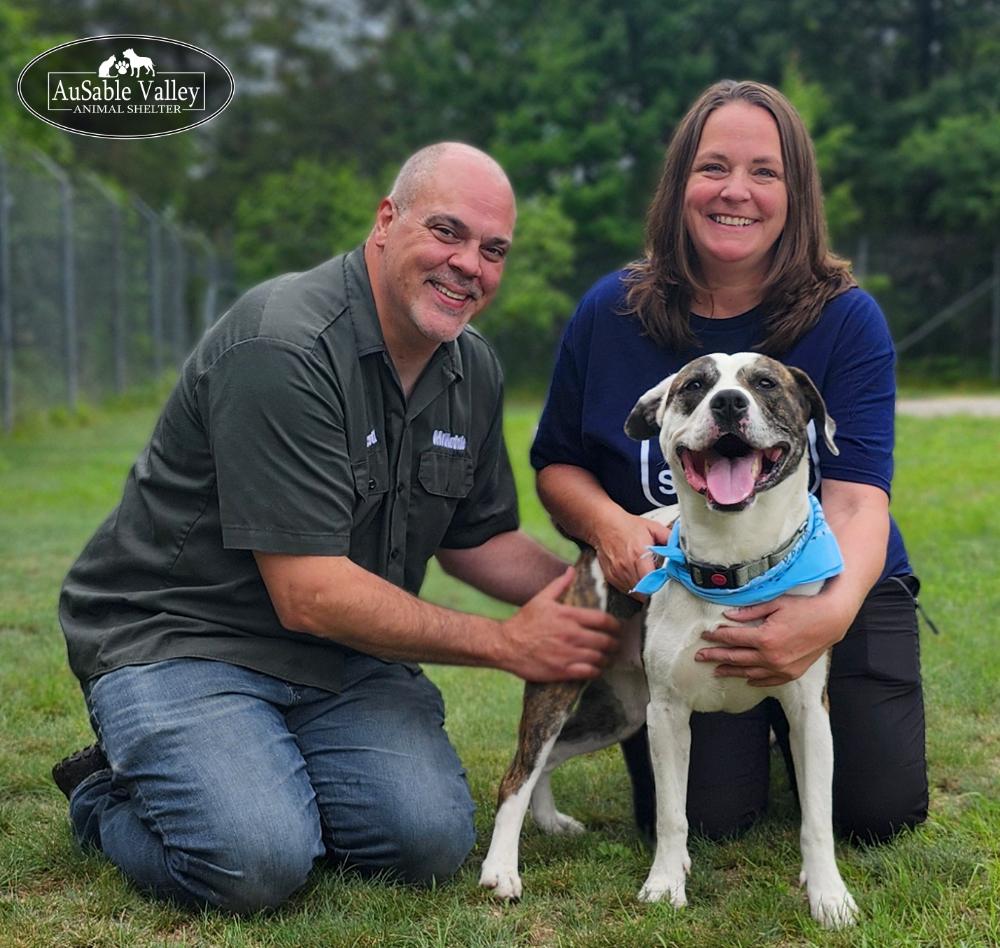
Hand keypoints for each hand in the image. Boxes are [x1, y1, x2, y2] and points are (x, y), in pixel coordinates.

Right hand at [500, 568, 621, 681]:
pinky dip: (597, 670)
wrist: (506, 645)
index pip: (602, 620)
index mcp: (568, 616)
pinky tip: (597, 668)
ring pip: (599, 657)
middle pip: (605, 640)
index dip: (615, 625)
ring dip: (608, 658)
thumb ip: (559, 585)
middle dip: (614, 643)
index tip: (617, 627)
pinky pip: (589, 672)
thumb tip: (572, 570)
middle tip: (616, 644)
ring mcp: (567, 654)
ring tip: (609, 657)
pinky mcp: (563, 671)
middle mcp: (571, 635)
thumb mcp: (541, 599)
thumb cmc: (524, 622)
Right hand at [593, 511, 672, 599]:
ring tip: (651, 584)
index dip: (662, 587)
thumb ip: (669, 539)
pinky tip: (639, 581)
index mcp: (639, 555)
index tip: (669, 585)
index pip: (652, 582)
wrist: (604, 525)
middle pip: (645, 591)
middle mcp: (627, 567)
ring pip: (635, 594)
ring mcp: (618, 573)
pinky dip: (634, 590)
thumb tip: (682, 551)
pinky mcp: (611, 577)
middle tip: (663, 587)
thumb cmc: (629, 526)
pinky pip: (625, 591)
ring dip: (645, 592)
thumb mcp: (653, 527)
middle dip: (655, 591)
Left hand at [694, 591, 854, 686]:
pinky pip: (767, 680)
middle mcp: (771, 656)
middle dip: (715, 656)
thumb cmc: (803, 608)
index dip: (716, 636)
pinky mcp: (790, 673)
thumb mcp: (775, 604)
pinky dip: (754, 680)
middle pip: (735, 657)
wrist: (831, 621)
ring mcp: (781, 668)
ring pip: (748, 672)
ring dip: (730, 671)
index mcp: (764, 637)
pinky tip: (745, 678)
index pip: (732, 638)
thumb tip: (728, 616)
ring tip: (716, 671)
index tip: (704, 635)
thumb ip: (749, 611)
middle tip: (699, 656)